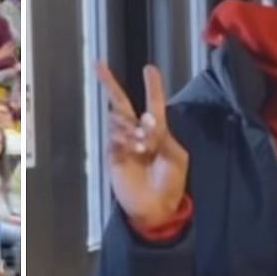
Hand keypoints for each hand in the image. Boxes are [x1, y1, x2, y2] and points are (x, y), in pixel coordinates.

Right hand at [97, 61, 187, 228]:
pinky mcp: (114, 157)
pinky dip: (125, 140)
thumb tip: (147, 120)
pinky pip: (114, 139)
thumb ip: (164, 137)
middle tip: (100, 67)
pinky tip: (135, 150)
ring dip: (131, 126)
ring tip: (144, 145)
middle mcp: (138, 134)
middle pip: (121, 103)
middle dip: (111, 84)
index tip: (149, 68)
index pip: (153, 103)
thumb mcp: (176, 158)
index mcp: (157, 132)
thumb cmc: (170, 184)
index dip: (152, 86)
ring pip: (119, 121)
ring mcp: (123, 145)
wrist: (156, 208)